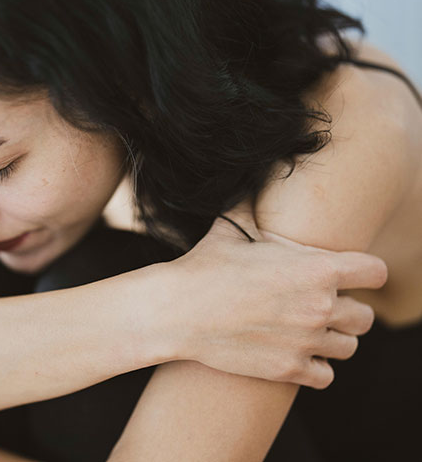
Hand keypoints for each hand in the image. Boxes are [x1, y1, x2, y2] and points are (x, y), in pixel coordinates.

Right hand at [156, 209, 384, 388]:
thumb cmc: (204, 266)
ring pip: (348, 346)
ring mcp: (306, 341)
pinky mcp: (289, 369)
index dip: (364, 272)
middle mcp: (320, 307)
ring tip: (308, 330)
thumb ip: (252, 205)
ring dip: (332, 338)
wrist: (177, 311)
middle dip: (347, 309)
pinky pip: (326, 375)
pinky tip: (296, 352)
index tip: (350, 275)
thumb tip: (253, 176)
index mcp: (317, 269)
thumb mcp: (230, 228)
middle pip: (365, 316)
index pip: (375, 273)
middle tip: (320, 304)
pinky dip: (315, 366)